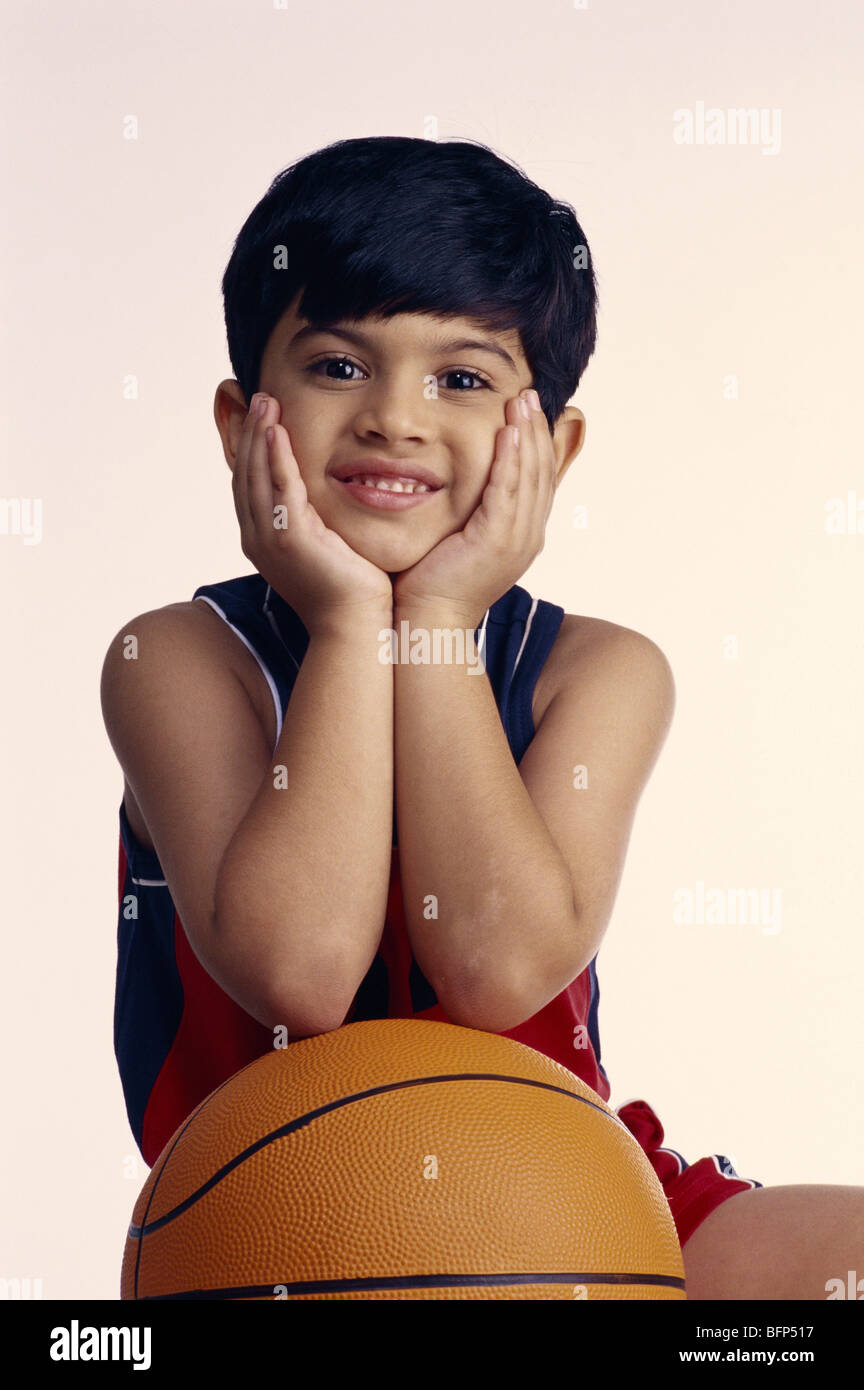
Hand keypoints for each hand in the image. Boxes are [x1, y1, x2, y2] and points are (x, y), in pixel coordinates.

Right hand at [232, 393, 392, 633]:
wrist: (356, 624)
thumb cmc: (349, 589)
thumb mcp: (325, 546)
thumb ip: (315, 519)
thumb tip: (321, 499)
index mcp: (262, 539)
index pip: (248, 483)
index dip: (247, 446)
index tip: (254, 413)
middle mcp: (257, 538)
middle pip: (244, 474)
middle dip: (248, 432)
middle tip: (257, 395)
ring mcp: (269, 539)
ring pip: (256, 476)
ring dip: (258, 435)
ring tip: (265, 401)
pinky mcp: (290, 539)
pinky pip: (279, 488)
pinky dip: (275, 457)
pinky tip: (275, 430)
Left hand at [393, 388, 555, 625]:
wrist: (430, 621)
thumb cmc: (434, 583)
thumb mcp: (461, 540)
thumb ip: (471, 513)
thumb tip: (464, 487)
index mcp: (523, 536)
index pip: (539, 480)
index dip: (537, 442)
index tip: (530, 410)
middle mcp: (527, 537)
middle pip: (541, 473)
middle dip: (537, 430)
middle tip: (532, 394)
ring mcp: (515, 540)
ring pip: (529, 477)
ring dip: (527, 435)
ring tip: (522, 401)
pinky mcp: (495, 541)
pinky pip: (508, 492)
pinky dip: (510, 460)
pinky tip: (508, 432)